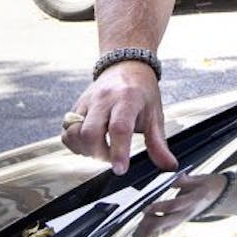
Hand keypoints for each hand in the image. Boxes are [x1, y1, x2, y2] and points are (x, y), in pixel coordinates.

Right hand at [61, 60, 177, 174]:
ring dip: (84, 149)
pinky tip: (88, 143)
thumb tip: (169, 166)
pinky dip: (74, 143)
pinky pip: (67, 130)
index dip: (118, 151)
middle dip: (99, 153)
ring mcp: (87, 101)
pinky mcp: (76, 106)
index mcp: (128, 99)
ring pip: (74, 132)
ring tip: (99, 149)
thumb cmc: (142, 93)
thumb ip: (159, 143)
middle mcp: (104, 99)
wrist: (126, 66)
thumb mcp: (155, 115)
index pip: (119, 128)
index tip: (120, 170)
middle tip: (111, 156)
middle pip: (90, 133)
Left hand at [133, 173, 228, 236]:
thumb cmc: (209, 184)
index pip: (174, 205)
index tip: (146, 208)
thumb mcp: (200, 178)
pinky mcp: (181, 221)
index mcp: (193, 200)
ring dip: (151, 234)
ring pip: (166, 228)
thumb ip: (185, 180)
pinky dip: (155, 235)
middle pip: (168, 222)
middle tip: (136, 233)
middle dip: (151, 228)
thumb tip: (172, 178)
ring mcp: (184, 218)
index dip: (160, 208)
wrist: (221, 195)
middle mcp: (187, 212)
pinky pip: (168, 229)